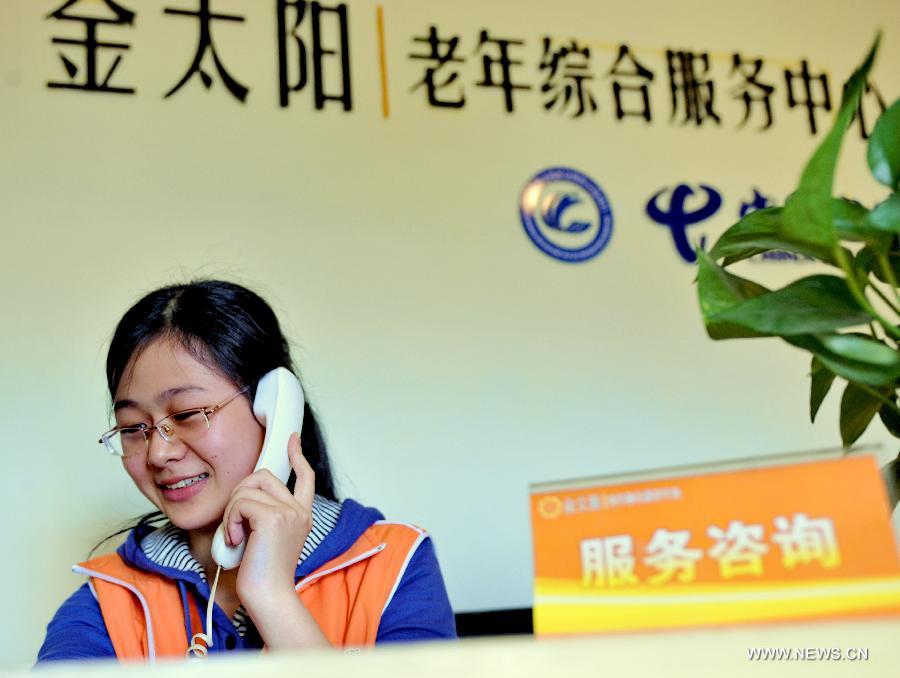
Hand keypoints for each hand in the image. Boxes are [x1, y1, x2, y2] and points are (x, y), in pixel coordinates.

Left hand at [220, 432, 314, 610]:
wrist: (268, 596)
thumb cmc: (261, 575)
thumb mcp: (265, 537)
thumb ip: (263, 514)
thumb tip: (244, 494)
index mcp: (301, 515)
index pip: (305, 476)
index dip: (297, 455)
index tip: (293, 440)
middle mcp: (299, 510)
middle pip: (264, 475)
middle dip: (240, 492)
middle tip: (234, 522)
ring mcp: (289, 512)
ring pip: (247, 488)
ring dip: (231, 512)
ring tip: (233, 537)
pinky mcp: (273, 517)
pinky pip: (240, 503)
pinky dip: (229, 521)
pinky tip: (233, 540)